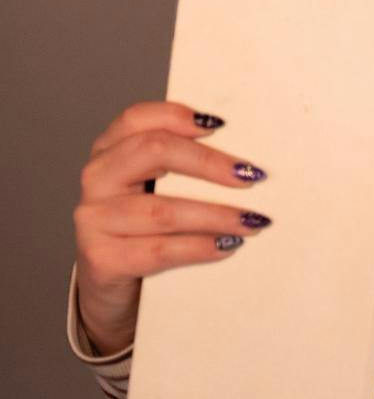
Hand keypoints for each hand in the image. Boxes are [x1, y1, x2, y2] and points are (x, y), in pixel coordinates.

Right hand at [72, 102, 273, 355]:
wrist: (113, 283)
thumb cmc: (145, 227)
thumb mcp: (158, 188)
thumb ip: (184, 166)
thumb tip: (246, 162)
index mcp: (111, 151)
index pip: (137, 119)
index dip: (177, 115)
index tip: (220, 124)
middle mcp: (98, 178)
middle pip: (153, 152)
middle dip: (209, 162)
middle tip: (251, 176)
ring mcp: (95, 219)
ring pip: (162, 210)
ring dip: (217, 215)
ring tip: (252, 221)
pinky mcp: (103, 258)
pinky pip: (160, 250)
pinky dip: (200, 247)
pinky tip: (227, 246)